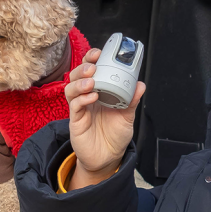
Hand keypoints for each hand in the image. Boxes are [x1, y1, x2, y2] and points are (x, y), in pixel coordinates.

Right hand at [64, 48, 145, 189]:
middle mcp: (87, 98)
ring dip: (80, 82)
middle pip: (76, 76)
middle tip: (93, 65)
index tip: (99, 53)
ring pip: (71, 89)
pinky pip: (75, 106)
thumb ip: (132, 101)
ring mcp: (80, 109)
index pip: (90, 70)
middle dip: (83, 67)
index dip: (92, 59)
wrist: (108, 158)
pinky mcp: (76, 121)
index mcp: (98, 92)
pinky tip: (92, 97)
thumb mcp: (127, 116)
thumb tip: (140, 85)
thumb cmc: (115, 135)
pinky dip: (82, 99)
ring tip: (92, 81)